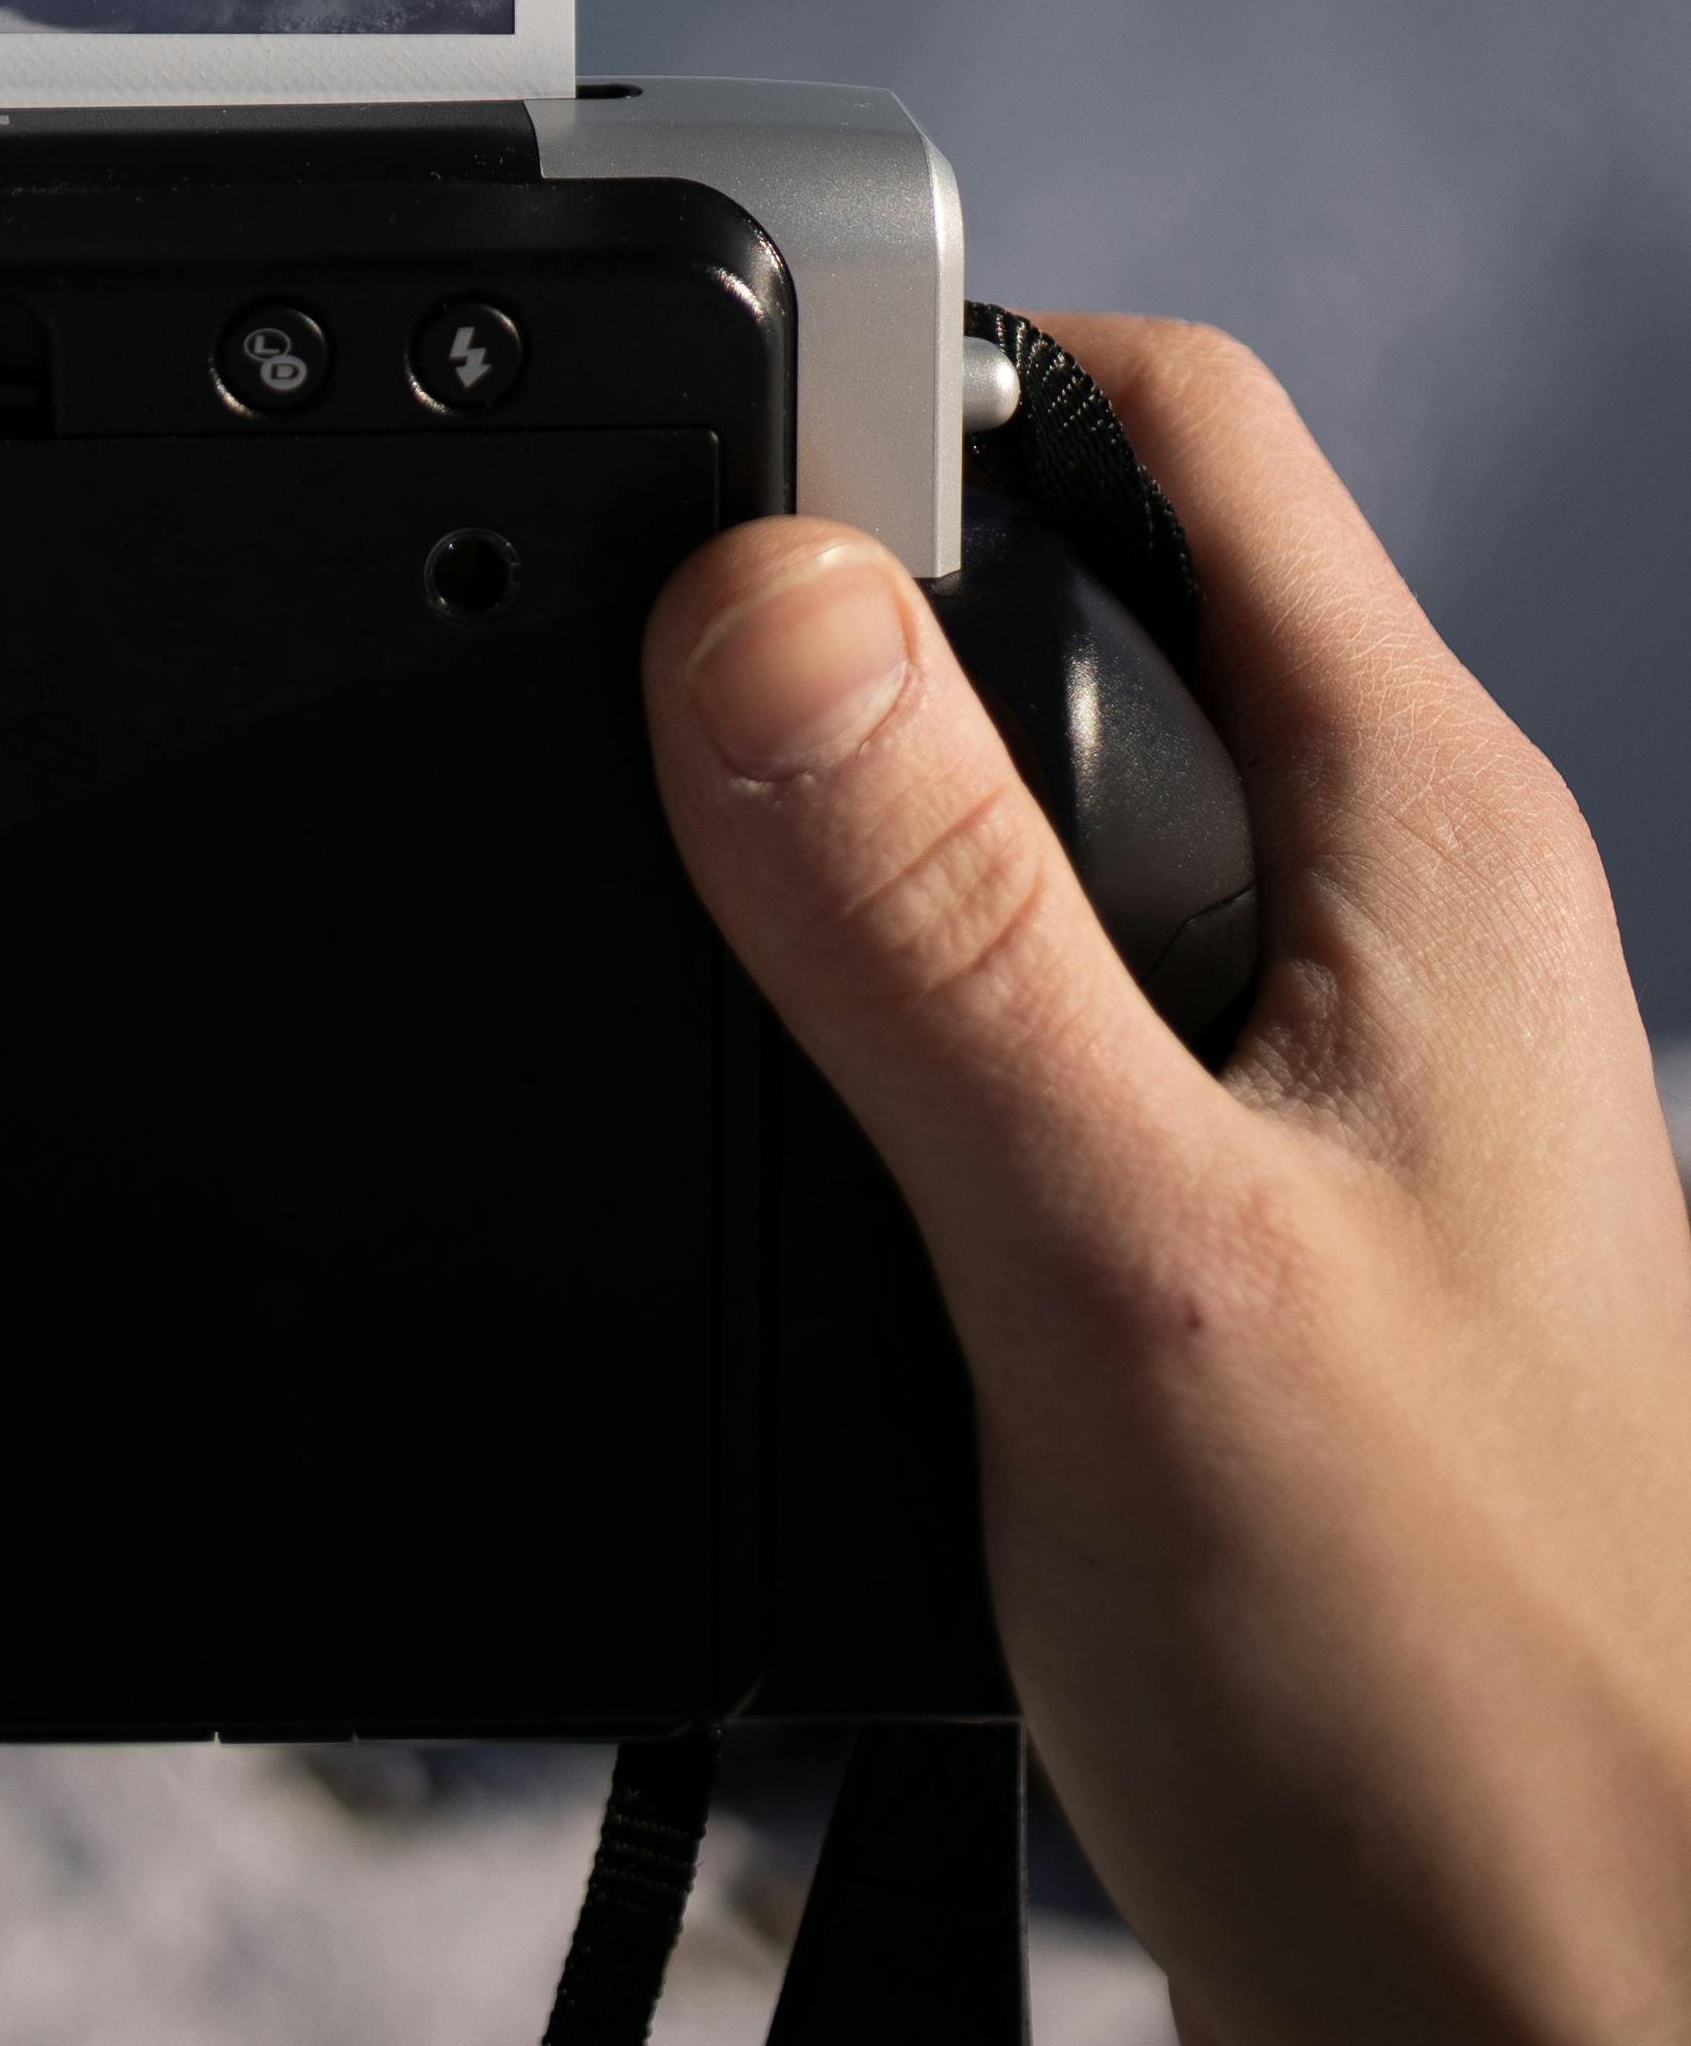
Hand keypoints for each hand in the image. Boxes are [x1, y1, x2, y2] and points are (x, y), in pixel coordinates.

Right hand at [645, 317, 1690, 2042]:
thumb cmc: (1477, 1726)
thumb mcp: (1130, 1270)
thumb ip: (933, 930)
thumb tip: (748, 596)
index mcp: (1423, 839)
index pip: (1168, 414)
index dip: (916, 359)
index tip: (686, 405)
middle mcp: (1390, 921)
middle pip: (1075, 588)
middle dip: (836, 598)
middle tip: (609, 663)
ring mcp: (1322, 1084)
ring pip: (1033, 812)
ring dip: (842, 829)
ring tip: (659, 891)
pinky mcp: (1239, 1237)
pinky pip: (1025, 1016)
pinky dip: (868, 1022)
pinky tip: (774, 1136)